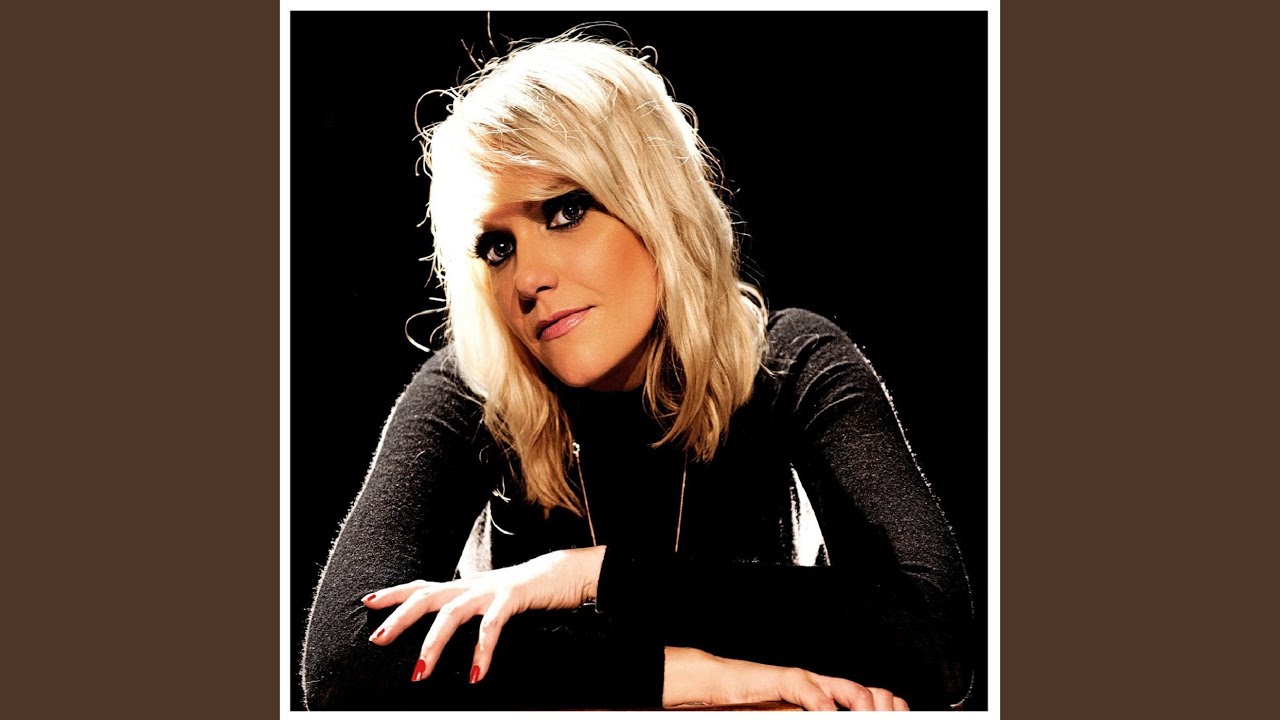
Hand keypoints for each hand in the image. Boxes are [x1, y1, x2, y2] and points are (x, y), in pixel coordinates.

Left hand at [363, 546, 605, 683]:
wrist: (565, 572)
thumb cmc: (526, 590)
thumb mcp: (490, 601)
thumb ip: (468, 611)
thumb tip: (447, 630)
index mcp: (463, 587)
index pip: (421, 586)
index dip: (395, 593)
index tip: (368, 602)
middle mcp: (471, 585)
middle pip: (426, 596)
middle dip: (400, 618)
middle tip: (377, 640)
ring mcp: (490, 590)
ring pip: (451, 614)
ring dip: (432, 644)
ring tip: (420, 673)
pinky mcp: (512, 598)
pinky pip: (491, 626)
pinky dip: (482, 651)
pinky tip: (477, 675)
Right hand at [663, 647, 908, 710]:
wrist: (716, 687)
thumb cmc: (752, 706)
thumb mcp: (792, 719)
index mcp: (828, 699)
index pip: (873, 699)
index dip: (891, 709)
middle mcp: (822, 688)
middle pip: (869, 693)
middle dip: (884, 710)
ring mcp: (805, 683)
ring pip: (848, 689)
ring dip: (864, 707)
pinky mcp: (782, 681)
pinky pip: (808, 688)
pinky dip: (823, 704)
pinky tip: (830, 716)